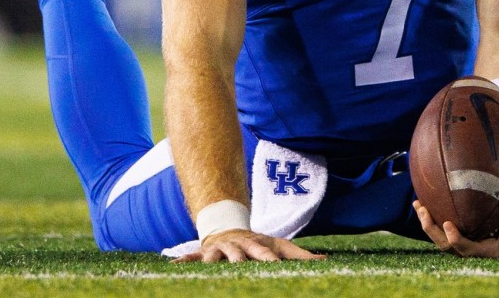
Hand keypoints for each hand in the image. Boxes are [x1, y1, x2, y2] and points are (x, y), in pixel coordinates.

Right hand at [172, 229, 326, 262]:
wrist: (229, 228)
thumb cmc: (258, 244)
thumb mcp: (280, 246)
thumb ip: (301, 256)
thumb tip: (325, 261)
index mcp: (256, 246)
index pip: (264, 254)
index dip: (269, 260)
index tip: (274, 267)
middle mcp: (236, 247)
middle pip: (238, 256)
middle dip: (239, 262)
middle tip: (240, 269)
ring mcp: (219, 250)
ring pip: (214, 258)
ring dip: (211, 262)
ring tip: (208, 269)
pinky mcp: (204, 253)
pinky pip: (192, 258)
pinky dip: (183, 261)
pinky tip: (173, 264)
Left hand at [414, 188, 498, 258]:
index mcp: (486, 251)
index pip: (467, 249)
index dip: (456, 239)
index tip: (447, 224)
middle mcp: (472, 251)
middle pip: (446, 246)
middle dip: (432, 230)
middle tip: (423, 210)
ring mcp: (465, 246)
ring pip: (441, 240)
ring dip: (428, 224)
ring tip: (418, 204)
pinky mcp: (462, 238)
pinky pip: (443, 233)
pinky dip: (434, 220)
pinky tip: (426, 203)